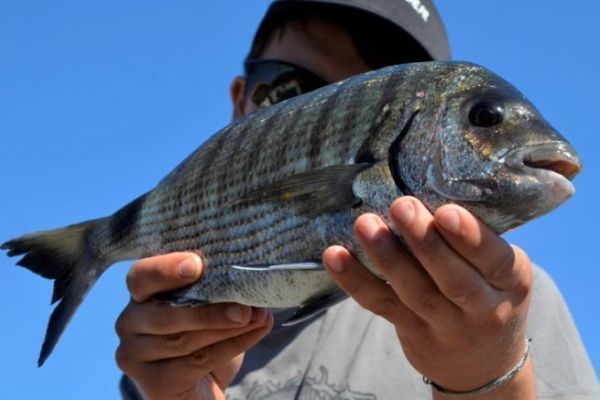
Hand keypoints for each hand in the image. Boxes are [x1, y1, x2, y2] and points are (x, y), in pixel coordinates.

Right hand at [115, 252, 272, 399]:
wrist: (202, 385)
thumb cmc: (204, 335)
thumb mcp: (209, 305)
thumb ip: (220, 291)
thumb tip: (250, 283)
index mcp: (140, 294)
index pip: (141, 276)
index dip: (166, 269)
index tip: (197, 264)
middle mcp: (129, 322)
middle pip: (163, 313)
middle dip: (208, 309)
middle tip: (244, 307)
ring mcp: (135, 355)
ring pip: (181, 340)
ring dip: (224, 328)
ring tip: (256, 317)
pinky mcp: (153, 383)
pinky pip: (194, 363)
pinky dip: (230, 346)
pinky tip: (253, 333)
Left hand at [323, 197, 534, 397]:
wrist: (482, 365)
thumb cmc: (489, 294)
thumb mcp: (501, 271)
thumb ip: (474, 239)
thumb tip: (430, 180)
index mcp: (512, 281)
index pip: (495, 260)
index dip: (470, 238)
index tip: (445, 212)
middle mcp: (484, 308)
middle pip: (452, 279)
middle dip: (425, 242)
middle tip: (400, 205)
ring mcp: (445, 325)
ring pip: (414, 293)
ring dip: (386, 258)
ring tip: (364, 225)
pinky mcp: (411, 331)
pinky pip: (380, 305)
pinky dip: (355, 281)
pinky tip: (334, 255)